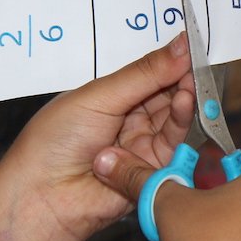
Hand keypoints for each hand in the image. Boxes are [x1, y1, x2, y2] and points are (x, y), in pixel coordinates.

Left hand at [0, 35, 193, 240]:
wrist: (42, 198)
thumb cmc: (55, 142)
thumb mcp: (99, 95)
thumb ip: (145, 73)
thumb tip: (182, 44)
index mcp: (109, 98)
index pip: (147, 74)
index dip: (169, 59)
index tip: (192, 42)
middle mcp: (128, 121)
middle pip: (165, 94)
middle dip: (182, 77)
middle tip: (199, 60)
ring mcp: (142, 145)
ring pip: (174, 117)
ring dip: (184, 98)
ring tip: (191, 83)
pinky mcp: (154, 169)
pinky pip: (174, 143)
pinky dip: (181, 120)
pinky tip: (183, 101)